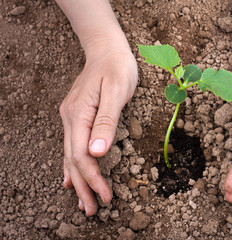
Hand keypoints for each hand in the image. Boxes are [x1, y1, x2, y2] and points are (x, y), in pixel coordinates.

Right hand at [59, 38, 137, 215]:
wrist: (107, 51)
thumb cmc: (116, 68)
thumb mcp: (117, 92)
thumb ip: (106, 121)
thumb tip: (97, 153)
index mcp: (79, 115)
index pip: (83, 155)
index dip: (93, 178)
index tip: (105, 197)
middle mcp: (70, 119)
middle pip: (74, 160)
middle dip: (84, 186)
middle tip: (93, 210)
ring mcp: (72, 118)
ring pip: (71, 156)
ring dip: (78, 180)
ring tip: (84, 202)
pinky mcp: (78, 117)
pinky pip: (72, 146)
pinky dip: (72, 166)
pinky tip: (71, 178)